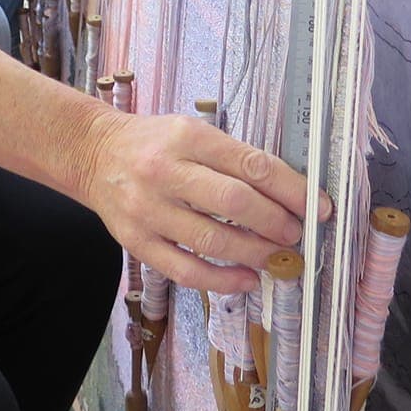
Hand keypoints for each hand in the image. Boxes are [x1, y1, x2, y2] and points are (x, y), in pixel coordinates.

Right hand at [75, 110, 329, 293]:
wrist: (93, 153)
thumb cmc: (153, 143)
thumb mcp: (191, 130)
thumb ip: (232, 158)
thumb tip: (288, 194)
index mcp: (187, 136)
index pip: (251, 165)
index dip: (292, 189)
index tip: (318, 207)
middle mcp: (165, 171)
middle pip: (235, 202)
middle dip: (276, 223)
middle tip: (296, 234)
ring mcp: (148, 209)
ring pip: (212, 240)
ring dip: (255, 253)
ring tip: (278, 256)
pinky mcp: (136, 242)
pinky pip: (185, 269)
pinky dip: (222, 280)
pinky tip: (246, 279)